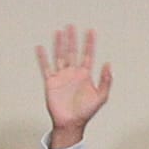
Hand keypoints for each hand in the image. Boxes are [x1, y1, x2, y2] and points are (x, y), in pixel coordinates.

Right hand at [39, 25, 113, 147]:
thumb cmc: (86, 112)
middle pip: (72, 52)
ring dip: (59, 44)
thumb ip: (106, 81)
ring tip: (59, 32)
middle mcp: (73, 73)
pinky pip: (46, 67)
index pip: (88, 55)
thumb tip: (108, 64)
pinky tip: (40, 48)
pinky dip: (42, 58)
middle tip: (71, 26)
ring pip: (59, 56)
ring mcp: (61, 76)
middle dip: (72, 39)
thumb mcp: (101, 97)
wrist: (71, 123)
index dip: (90, 43)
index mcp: (85, 75)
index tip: (91, 31)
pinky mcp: (51, 82)